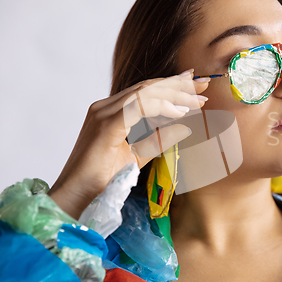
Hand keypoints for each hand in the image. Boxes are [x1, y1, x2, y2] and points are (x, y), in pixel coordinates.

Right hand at [48, 69, 208, 218]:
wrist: (77, 197)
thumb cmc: (103, 179)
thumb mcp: (138, 155)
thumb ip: (158, 139)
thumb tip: (185, 127)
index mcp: (110, 111)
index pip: (145, 91)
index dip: (172, 85)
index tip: (197, 85)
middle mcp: (105, 107)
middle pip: (147, 86)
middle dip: (178, 84)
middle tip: (205, 83)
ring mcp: (103, 114)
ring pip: (145, 92)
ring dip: (175, 95)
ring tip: (198, 100)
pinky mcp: (105, 126)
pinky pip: (138, 108)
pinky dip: (161, 107)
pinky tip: (179, 113)